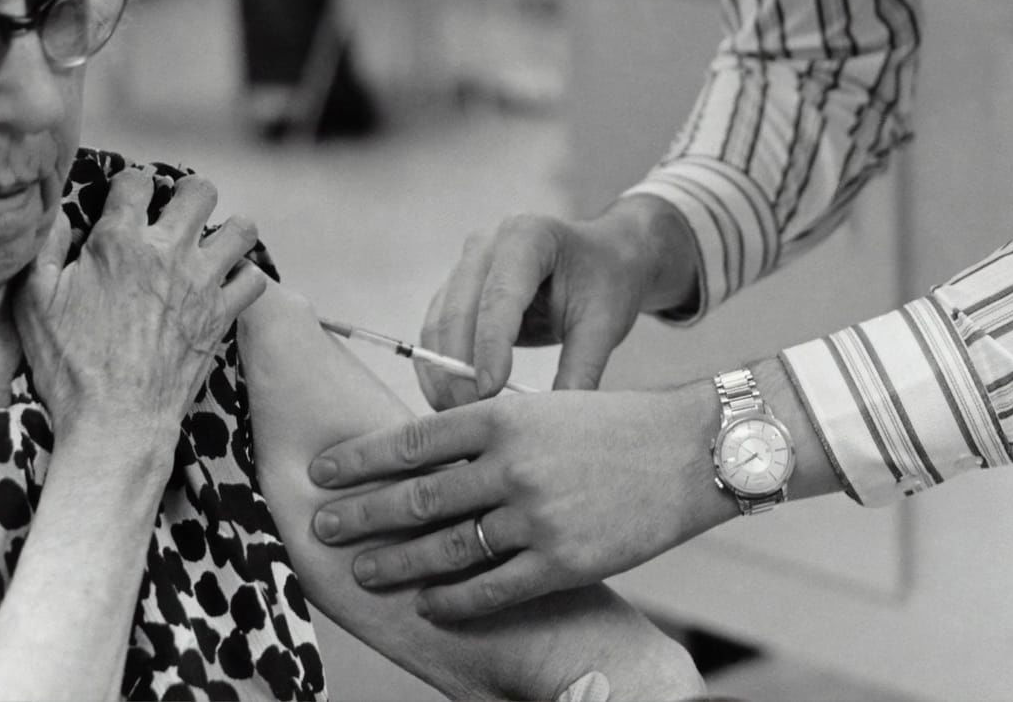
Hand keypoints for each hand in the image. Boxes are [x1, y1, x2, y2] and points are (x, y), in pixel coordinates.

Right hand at [14, 168, 266, 453]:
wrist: (114, 424)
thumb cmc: (68, 367)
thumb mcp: (34, 304)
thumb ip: (44, 250)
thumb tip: (60, 216)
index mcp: (119, 243)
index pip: (136, 180)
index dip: (130, 186)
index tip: (126, 201)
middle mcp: (167, 253)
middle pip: (198, 191)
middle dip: (187, 193)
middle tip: (174, 213)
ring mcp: (202, 284)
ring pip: (240, 229)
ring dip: (226, 230)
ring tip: (208, 244)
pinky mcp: (222, 315)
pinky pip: (254, 279)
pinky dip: (243, 278)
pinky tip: (225, 284)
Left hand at [306, 384, 735, 619]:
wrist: (691, 450)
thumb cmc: (614, 425)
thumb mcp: (545, 408)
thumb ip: (490, 429)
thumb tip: (426, 456)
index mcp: (504, 414)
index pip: (412, 439)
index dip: (359, 458)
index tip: (322, 471)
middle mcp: (512, 463)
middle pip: (417, 496)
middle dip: (362, 514)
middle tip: (321, 527)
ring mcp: (537, 515)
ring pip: (447, 547)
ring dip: (398, 563)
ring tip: (364, 571)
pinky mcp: (563, 560)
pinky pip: (493, 589)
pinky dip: (455, 600)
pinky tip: (431, 604)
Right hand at [417, 200, 695, 408]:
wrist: (603, 258)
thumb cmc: (606, 282)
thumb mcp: (604, 322)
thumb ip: (581, 368)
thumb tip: (553, 422)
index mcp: (528, 236)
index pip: (500, 295)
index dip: (490, 345)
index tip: (490, 391)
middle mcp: (488, 244)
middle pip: (459, 309)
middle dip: (459, 367)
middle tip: (473, 417)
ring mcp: (467, 264)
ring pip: (439, 322)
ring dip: (442, 372)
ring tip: (461, 416)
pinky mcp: (457, 289)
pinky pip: (436, 330)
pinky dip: (438, 367)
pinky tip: (451, 400)